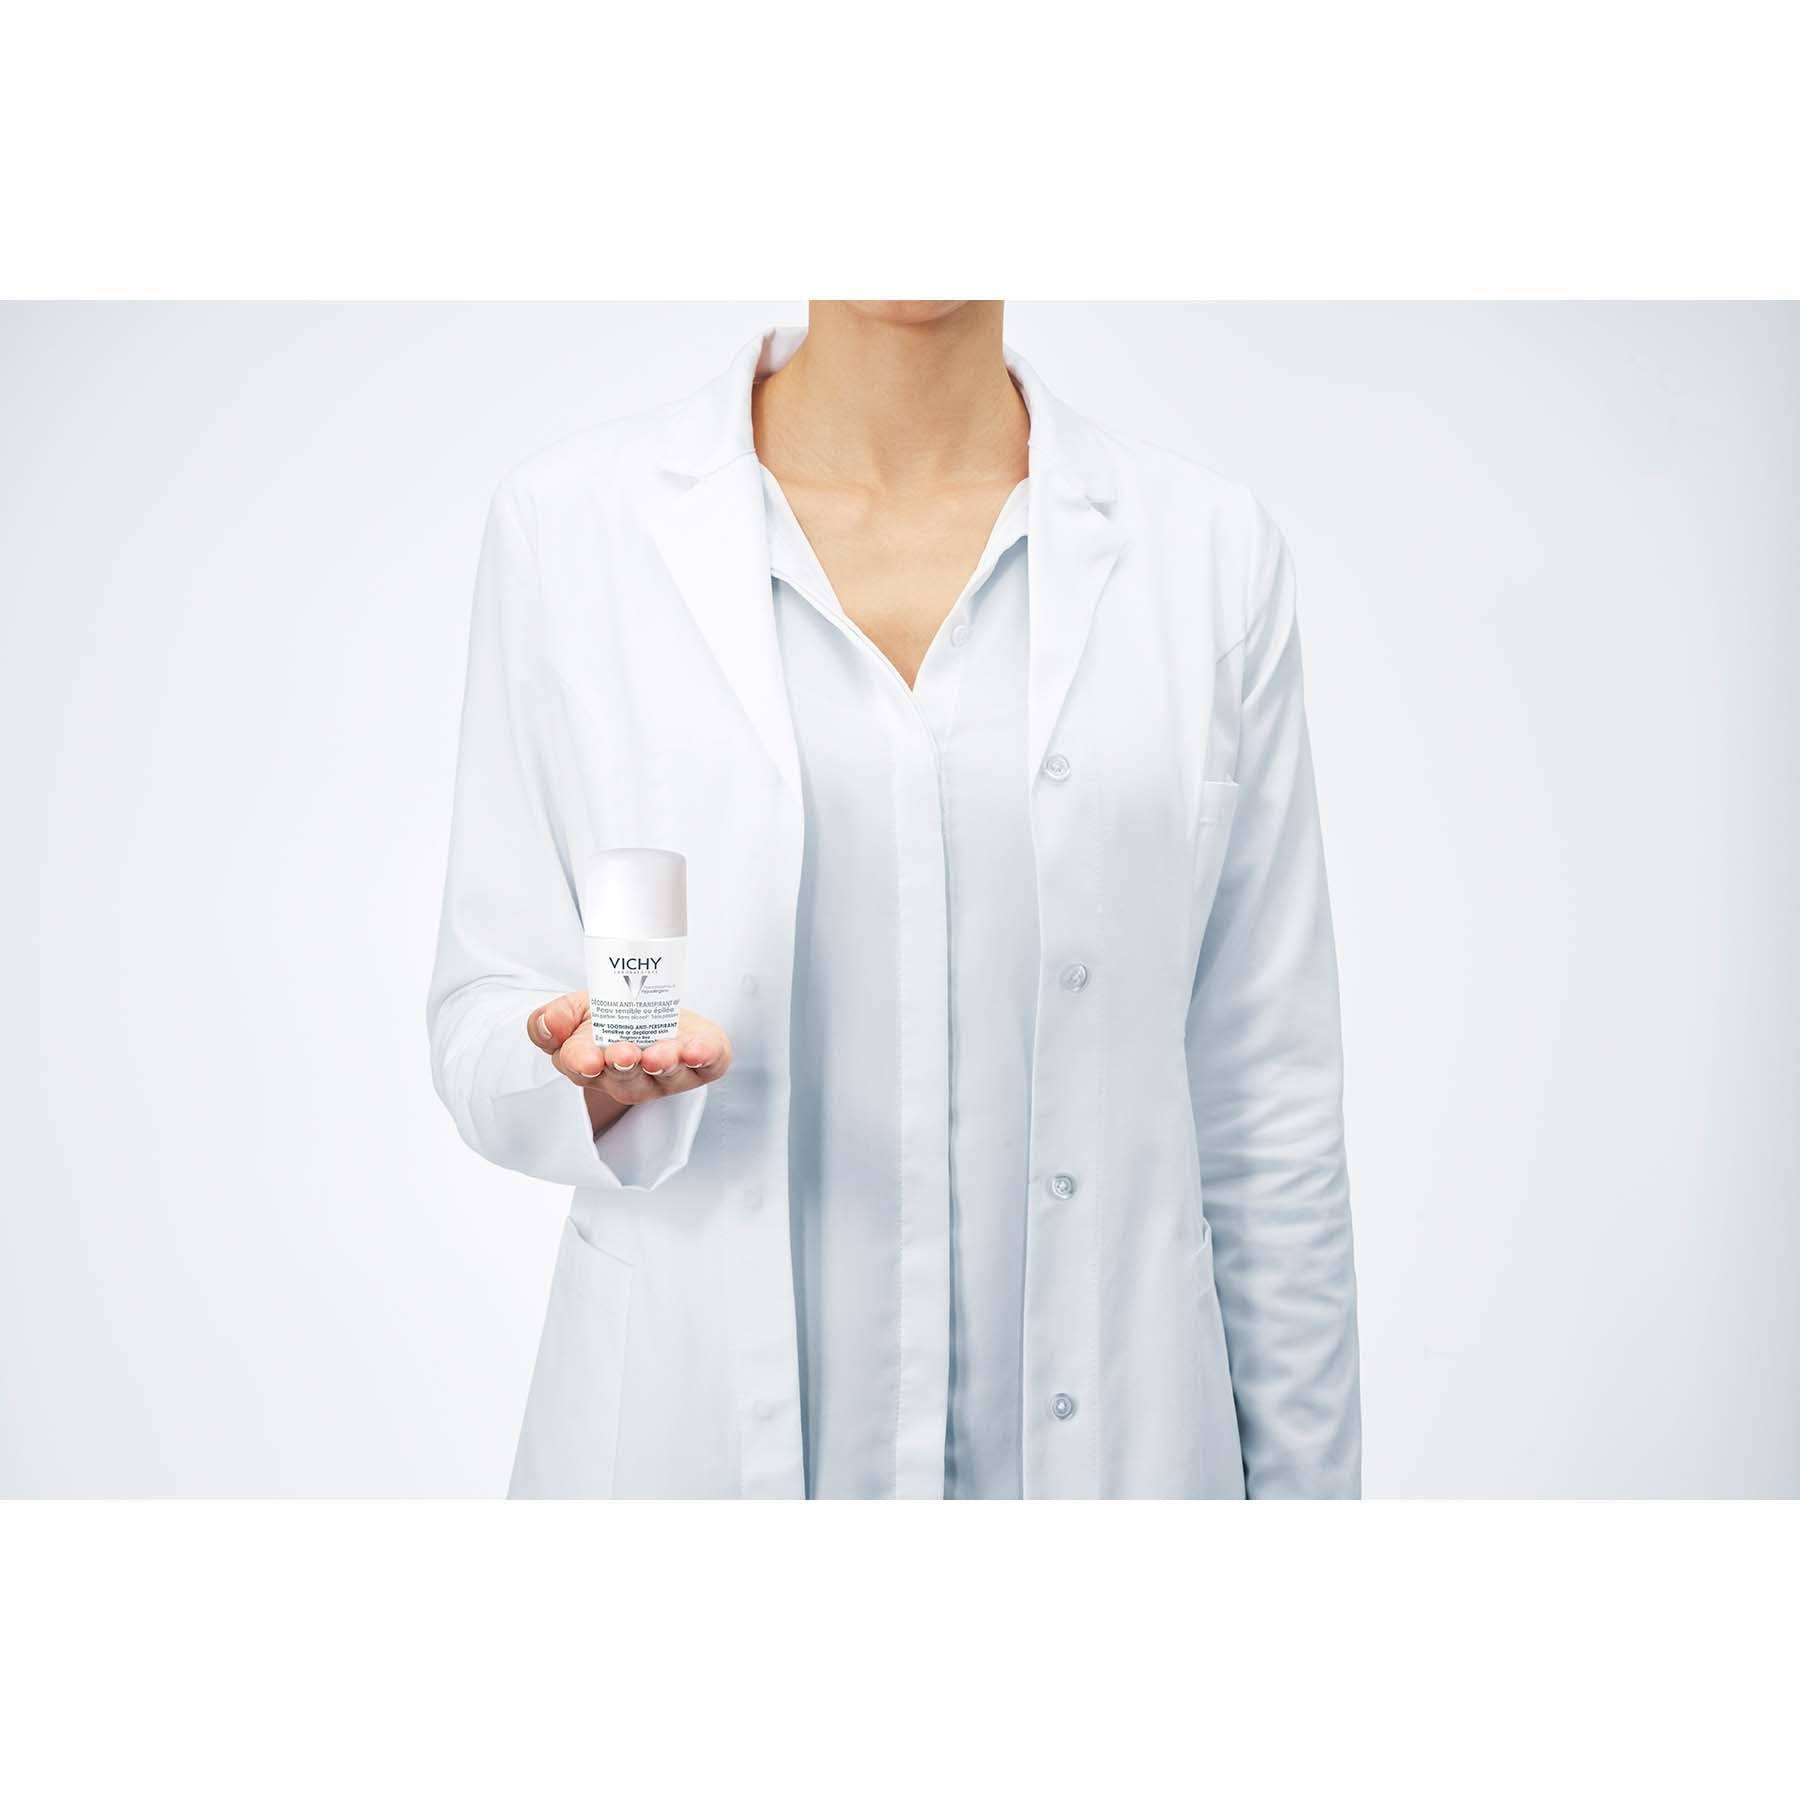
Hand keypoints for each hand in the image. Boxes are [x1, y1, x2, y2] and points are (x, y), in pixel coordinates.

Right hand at [525, 996, 731, 1127]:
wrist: (658, 1010)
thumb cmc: (613, 1016)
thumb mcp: (576, 1009)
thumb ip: (554, 1018)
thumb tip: (549, 1024)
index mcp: (592, 1065)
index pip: (581, 1067)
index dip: (582, 1062)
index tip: (589, 1059)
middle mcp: (630, 1078)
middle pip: (626, 1080)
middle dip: (625, 1068)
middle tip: (623, 1054)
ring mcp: (668, 1075)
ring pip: (666, 1076)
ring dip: (663, 1065)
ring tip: (659, 1055)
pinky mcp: (704, 1062)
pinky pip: (708, 1064)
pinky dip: (706, 1057)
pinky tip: (699, 1051)